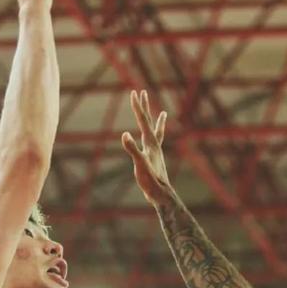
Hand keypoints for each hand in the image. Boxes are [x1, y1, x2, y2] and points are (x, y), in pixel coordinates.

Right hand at [122, 90, 171, 205]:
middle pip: (148, 121)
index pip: (142, 120)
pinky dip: (156, 138)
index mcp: (150, 142)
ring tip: (162, 113)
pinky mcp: (155, 158)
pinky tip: (155, 140)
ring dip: (155, 120)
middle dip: (144, 107)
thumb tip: (124, 135)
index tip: (134, 92)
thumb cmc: (150, 180)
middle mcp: (154, 143)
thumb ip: (132, 149)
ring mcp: (155, 150)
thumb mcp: (139, 164)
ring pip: (155, 131)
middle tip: (141, 92)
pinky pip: (156, 143)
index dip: (137, 107)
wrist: (161, 194)